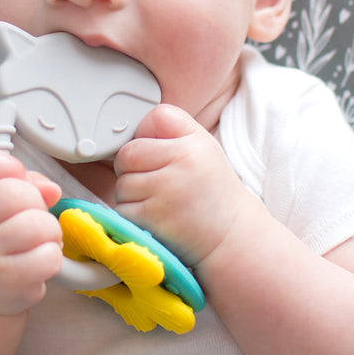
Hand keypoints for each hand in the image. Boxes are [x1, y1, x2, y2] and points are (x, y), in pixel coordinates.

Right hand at [0, 149, 63, 315]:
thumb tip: (52, 190)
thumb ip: (28, 182)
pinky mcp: (2, 279)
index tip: (16, 178)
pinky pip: (48, 257)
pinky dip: (53, 257)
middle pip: (17, 192)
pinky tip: (37, 261)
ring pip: (38, 224)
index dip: (8, 165)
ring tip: (36, 241)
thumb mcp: (1, 200)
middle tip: (30, 218)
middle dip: (37, 202)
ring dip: (49, 231)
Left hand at [114, 104, 248, 266]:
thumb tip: (131, 129)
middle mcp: (182, 163)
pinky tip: (155, 217)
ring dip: (131, 194)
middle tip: (154, 180)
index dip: (148, 134)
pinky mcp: (152, 218)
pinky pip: (123, 208)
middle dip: (132, 167)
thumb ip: (172, 130)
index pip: (154, 118)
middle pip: (128, 153)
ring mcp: (166, 191)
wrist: (231, 236)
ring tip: (159, 200)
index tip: (158, 151)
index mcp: (194, 143)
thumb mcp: (203, 148)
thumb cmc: (210, 190)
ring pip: (122, 183)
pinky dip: (132, 215)